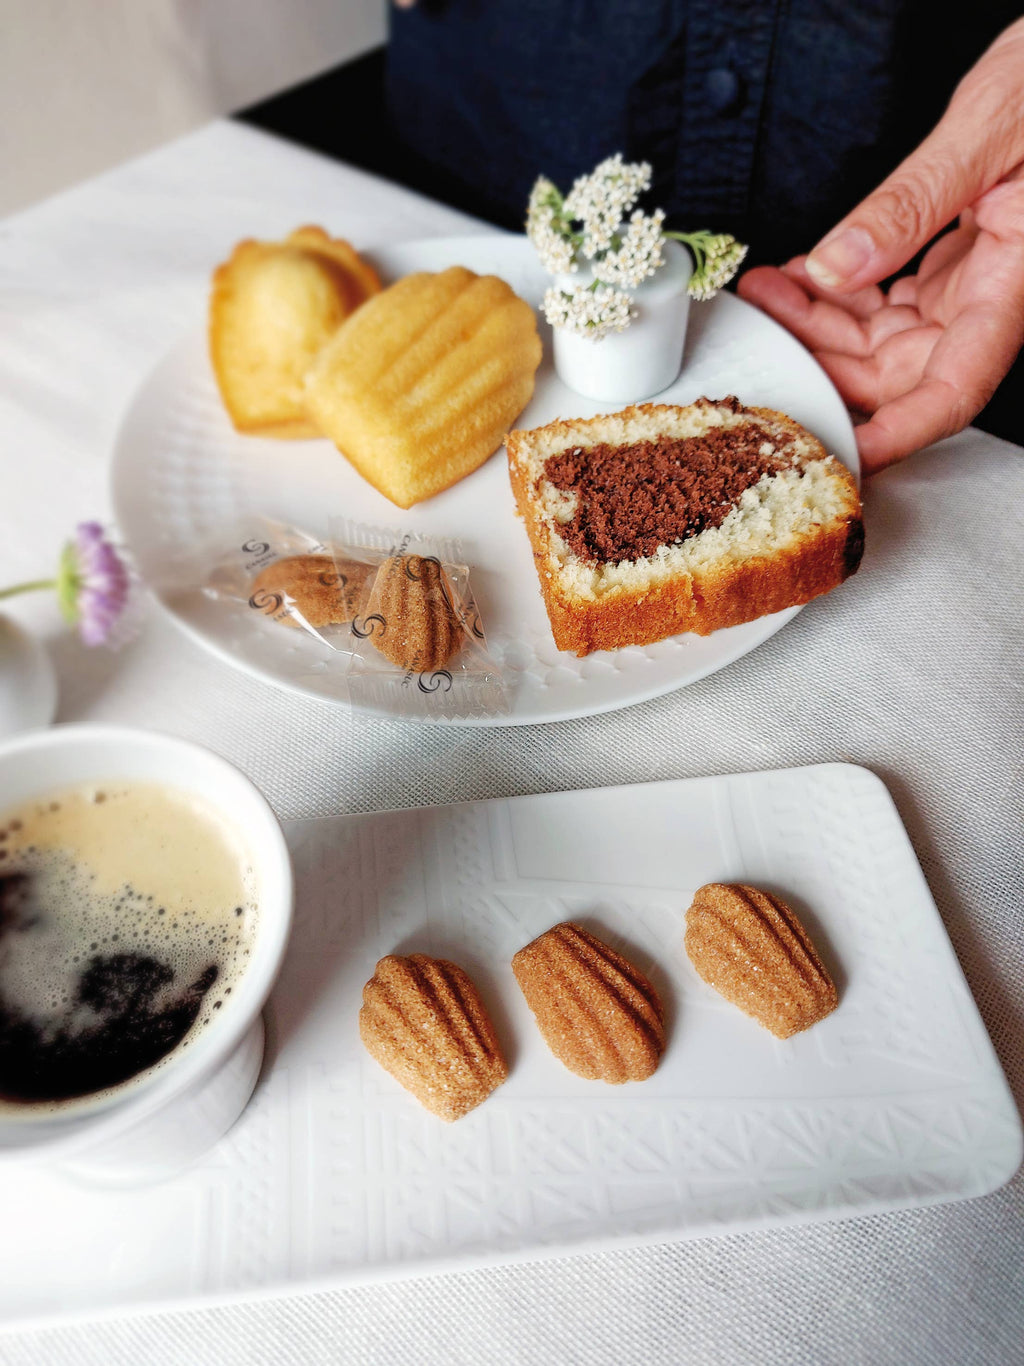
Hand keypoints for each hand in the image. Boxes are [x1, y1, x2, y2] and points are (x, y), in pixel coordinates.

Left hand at [738, 18, 1023, 472]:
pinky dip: (836, 297)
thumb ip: (911, 203)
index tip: (839, 454)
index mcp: (1013, 285)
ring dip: (816, 326)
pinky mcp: (952, 269)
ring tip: (766, 292)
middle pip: (897, 376)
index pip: (951, 393)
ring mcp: (969, 289)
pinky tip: (801, 276)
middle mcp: (989, 302)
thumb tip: (838, 265)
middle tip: (763, 332)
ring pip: (880, 344)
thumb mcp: (987, 130)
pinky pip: (883, 307)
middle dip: (821, 363)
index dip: (893, 435)